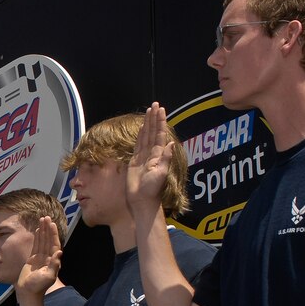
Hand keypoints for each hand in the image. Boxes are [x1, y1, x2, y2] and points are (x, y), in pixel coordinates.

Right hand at [17, 216, 62, 295]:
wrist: (28, 292)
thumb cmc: (38, 286)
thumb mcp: (48, 277)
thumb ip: (54, 265)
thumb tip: (59, 252)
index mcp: (52, 260)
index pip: (54, 244)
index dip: (53, 234)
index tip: (51, 224)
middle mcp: (47, 257)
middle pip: (48, 240)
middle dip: (47, 229)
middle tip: (46, 217)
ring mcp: (40, 258)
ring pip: (42, 241)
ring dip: (42, 231)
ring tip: (41, 220)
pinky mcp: (32, 259)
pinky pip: (36, 246)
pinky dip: (37, 238)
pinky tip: (37, 230)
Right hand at [126, 102, 173, 216]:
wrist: (141, 201)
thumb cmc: (151, 190)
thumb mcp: (160, 174)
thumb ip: (164, 159)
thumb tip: (169, 143)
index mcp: (158, 155)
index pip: (159, 134)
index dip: (159, 121)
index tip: (160, 109)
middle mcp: (152, 153)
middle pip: (152, 132)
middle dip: (154, 118)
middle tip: (155, 104)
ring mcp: (143, 157)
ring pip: (146, 136)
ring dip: (147, 124)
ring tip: (149, 112)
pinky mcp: (135, 162)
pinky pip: (138, 145)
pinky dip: (140, 136)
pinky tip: (141, 128)